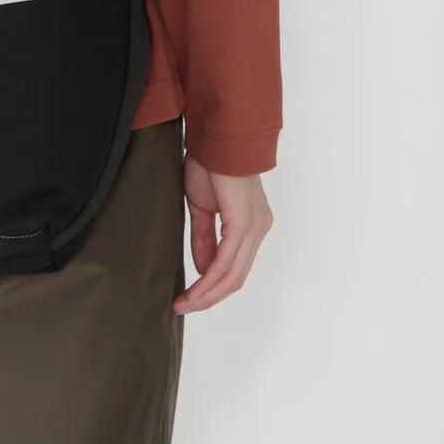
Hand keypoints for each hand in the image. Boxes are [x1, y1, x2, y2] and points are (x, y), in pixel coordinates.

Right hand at [173, 155, 272, 312]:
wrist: (215, 136)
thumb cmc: (209, 163)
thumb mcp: (202, 207)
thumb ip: (204, 238)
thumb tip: (202, 269)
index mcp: (250, 224)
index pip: (234, 267)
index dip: (212, 287)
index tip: (188, 299)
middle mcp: (259, 228)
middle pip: (236, 276)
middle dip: (209, 297)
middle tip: (184, 307)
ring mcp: (255, 227)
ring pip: (234, 274)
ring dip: (208, 294)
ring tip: (185, 304)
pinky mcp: (245, 223)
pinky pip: (228, 261)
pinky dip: (210, 279)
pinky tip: (195, 289)